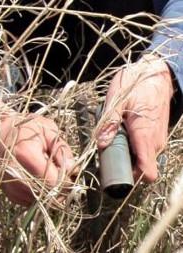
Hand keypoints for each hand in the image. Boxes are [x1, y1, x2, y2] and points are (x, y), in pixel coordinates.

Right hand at [0, 101, 75, 205]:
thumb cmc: (25, 128)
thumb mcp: (48, 129)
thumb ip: (61, 148)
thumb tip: (72, 168)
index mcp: (26, 154)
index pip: (53, 182)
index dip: (66, 181)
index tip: (71, 174)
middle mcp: (14, 173)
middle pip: (46, 195)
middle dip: (59, 189)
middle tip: (63, 175)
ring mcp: (9, 184)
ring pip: (39, 200)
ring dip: (49, 192)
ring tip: (49, 174)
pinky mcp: (8, 192)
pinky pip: (30, 201)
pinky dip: (39, 194)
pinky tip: (39, 178)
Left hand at [96, 54, 173, 182]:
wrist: (157, 75)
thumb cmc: (137, 85)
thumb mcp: (117, 100)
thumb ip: (109, 122)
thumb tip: (101, 143)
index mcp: (144, 135)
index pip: (147, 171)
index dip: (132, 177)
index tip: (116, 173)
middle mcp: (155, 141)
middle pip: (142, 167)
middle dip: (125, 165)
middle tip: (109, 153)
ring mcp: (157, 138)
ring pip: (143, 158)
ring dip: (129, 155)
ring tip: (116, 141)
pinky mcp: (156, 134)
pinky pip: (145, 149)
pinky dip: (134, 148)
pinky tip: (125, 135)